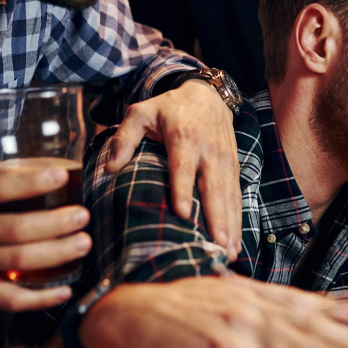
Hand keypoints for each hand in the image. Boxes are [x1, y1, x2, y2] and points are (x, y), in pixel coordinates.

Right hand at [0, 163, 89, 310]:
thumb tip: (42, 165)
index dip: (31, 182)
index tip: (61, 176)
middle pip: (15, 228)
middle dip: (56, 223)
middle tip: (82, 216)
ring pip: (17, 260)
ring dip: (56, 253)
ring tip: (83, 243)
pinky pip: (8, 299)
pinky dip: (40, 298)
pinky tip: (64, 289)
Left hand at [105, 79, 242, 259]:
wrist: (208, 96)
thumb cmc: (169, 108)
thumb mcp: (141, 112)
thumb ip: (124, 137)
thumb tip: (110, 168)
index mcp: (184, 137)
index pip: (183, 166)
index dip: (183, 189)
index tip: (182, 213)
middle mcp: (209, 151)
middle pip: (213, 187)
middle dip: (216, 216)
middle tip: (216, 243)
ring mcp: (224, 162)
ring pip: (228, 196)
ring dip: (230, 224)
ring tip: (227, 252)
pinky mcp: (233, 169)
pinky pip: (236, 197)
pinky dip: (237, 221)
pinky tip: (233, 243)